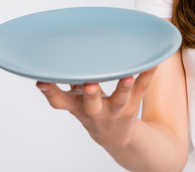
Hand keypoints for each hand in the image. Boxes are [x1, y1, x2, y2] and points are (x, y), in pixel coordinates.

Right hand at [36, 67, 156, 148]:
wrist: (115, 136)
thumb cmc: (91, 111)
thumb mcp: (75, 101)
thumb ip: (66, 83)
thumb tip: (55, 57)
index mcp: (77, 108)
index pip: (59, 102)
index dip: (50, 92)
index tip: (41, 81)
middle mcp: (96, 112)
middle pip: (92, 104)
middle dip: (90, 94)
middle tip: (89, 84)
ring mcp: (116, 110)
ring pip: (120, 98)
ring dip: (123, 87)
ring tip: (127, 76)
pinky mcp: (133, 105)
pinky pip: (142, 88)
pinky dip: (147, 75)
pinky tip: (153, 62)